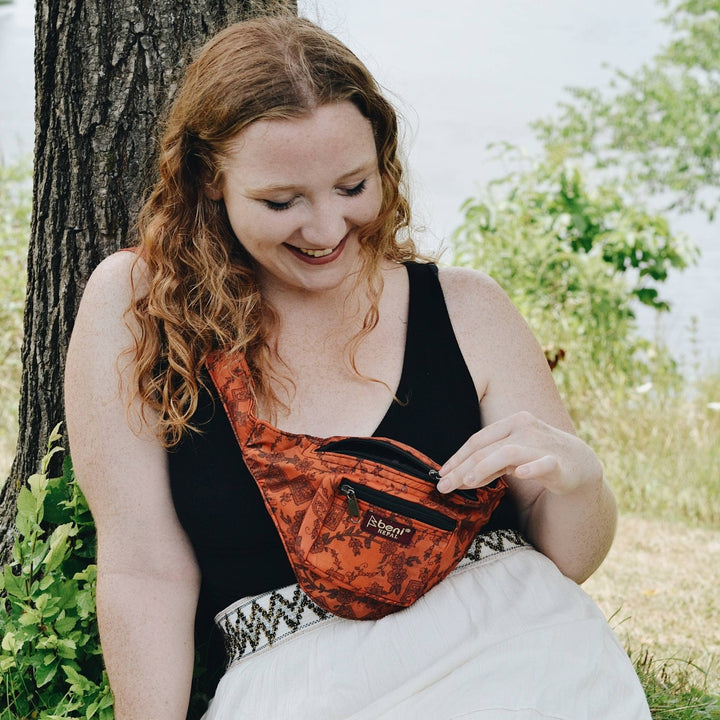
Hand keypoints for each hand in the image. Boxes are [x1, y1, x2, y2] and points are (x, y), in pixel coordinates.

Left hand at [436, 411, 601, 496]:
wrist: (580, 463)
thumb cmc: (537, 456)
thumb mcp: (509, 457)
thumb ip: (487, 464)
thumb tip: (456, 477)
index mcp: (511, 423)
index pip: (477, 440)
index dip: (457, 457)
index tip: (441, 473)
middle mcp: (525, 429)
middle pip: (486, 449)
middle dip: (462, 468)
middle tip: (443, 486)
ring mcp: (542, 444)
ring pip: (507, 454)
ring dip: (485, 467)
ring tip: (468, 481)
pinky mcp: (558, 463)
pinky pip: (543, 464)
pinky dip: (531, 468)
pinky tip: (520, 474)